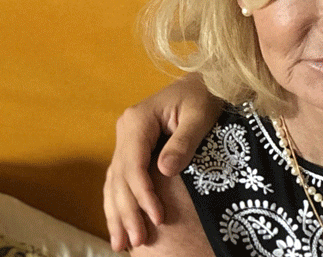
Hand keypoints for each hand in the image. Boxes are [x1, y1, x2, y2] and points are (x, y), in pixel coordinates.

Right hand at [103, 72, 220, 250]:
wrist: (207, 81)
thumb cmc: (207, 96)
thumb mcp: (201, 115)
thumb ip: (184, 142)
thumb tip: (164, 171)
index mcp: (138, 121)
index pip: (134, 165)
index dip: (143, 194)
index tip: (157, 217)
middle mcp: (126, 130)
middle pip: (121, 178)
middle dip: (127, 212)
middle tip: (136, 241)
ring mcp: (127, 139)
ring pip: (115, 182)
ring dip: (117, 213)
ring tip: (120, 243)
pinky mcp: (133, 147)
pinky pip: (121, 179)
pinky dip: (118, 202)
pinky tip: (119, 223)